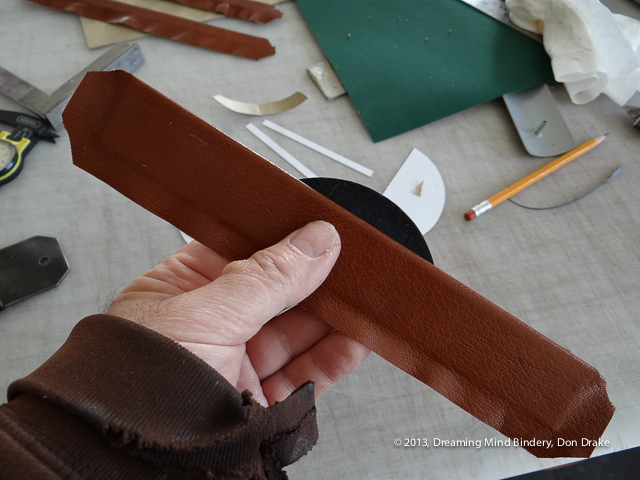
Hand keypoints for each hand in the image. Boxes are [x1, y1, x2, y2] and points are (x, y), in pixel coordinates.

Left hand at [106, 221, 369, 406]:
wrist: (139, 465)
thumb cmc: (138, 388)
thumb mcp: (208, 313)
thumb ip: (268, 276)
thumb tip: (314, 242)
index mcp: (179, 293)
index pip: (239, 254)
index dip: (279, 241)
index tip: (316, 231)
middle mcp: (207, 329)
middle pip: (274, 295)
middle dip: (314, 282)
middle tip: (348, 266)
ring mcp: (234, 367)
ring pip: (295, 336)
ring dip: (330, 320)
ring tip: (360, 302)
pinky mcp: (257, 405)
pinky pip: (305, 376)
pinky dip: (333, 359)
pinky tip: (353, 340)